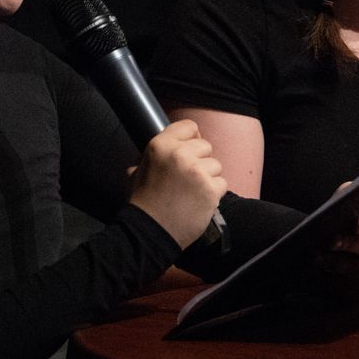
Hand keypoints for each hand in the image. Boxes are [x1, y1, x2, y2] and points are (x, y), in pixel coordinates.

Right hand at [129, 120, 226, 248]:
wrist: (150, 231)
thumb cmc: (143, 203)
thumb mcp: (137, 171)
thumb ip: (153, 155)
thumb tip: (166, 147)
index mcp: (160, 145)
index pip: (189, 126)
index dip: (191, 138)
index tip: (190, 149)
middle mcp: (180, 154)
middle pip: (205, 146)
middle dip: (200, 160)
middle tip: (188, 178)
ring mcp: (197, 171)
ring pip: (216, 165)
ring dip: (208, 178)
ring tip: (192, 192)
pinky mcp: (210, 189)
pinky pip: (222, 183)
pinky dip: (214, 193)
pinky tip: (199, 201)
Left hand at [316, 210, 358, 299]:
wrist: (327, 246)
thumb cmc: (341, 222)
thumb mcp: (347, 202)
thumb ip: (355, 193)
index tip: (355, 225)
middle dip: (350, 244)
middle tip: (331, 241)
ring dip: (338, 263)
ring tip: (318, 257)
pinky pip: (349, 288)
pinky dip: (332, 281)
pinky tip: (319, 273)